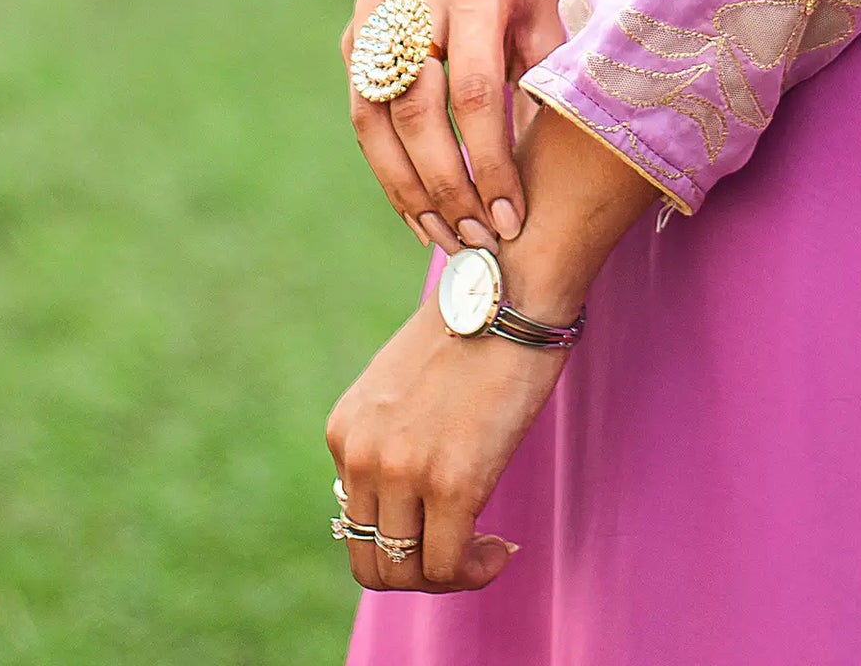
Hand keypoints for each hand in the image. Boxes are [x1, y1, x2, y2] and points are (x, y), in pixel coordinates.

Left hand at [326, 107, 658, 595]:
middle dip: (415, 570)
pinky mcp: (453, 482)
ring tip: (484, 549)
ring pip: (406, 573)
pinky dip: (475, 571)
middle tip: (460, 550)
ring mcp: (403, 470)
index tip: (442, 525)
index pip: (354, 522)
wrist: (514, 284)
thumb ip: (394, 432)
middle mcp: (362, 452)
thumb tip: (410, 492)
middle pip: (370, 561)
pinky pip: (449, 567)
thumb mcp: (406, 381)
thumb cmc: (476, 324)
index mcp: (346, 428)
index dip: (401, 537)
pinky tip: (501, 548)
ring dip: (447, 574)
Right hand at [344, 0, 565, 256]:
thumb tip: (552, 166)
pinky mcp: (354, 36)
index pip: (476, 94)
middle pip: (416, 114)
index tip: (511, 218)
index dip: (491, 163)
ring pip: (375, 121)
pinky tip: (417, 207)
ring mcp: (375, 20)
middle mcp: (414, 7)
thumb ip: (546, 75)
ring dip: (406, 190)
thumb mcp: (546, 2)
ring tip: (444, 240)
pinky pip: (363, 113)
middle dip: (446, 187)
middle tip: (476, 243)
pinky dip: (386, 167)